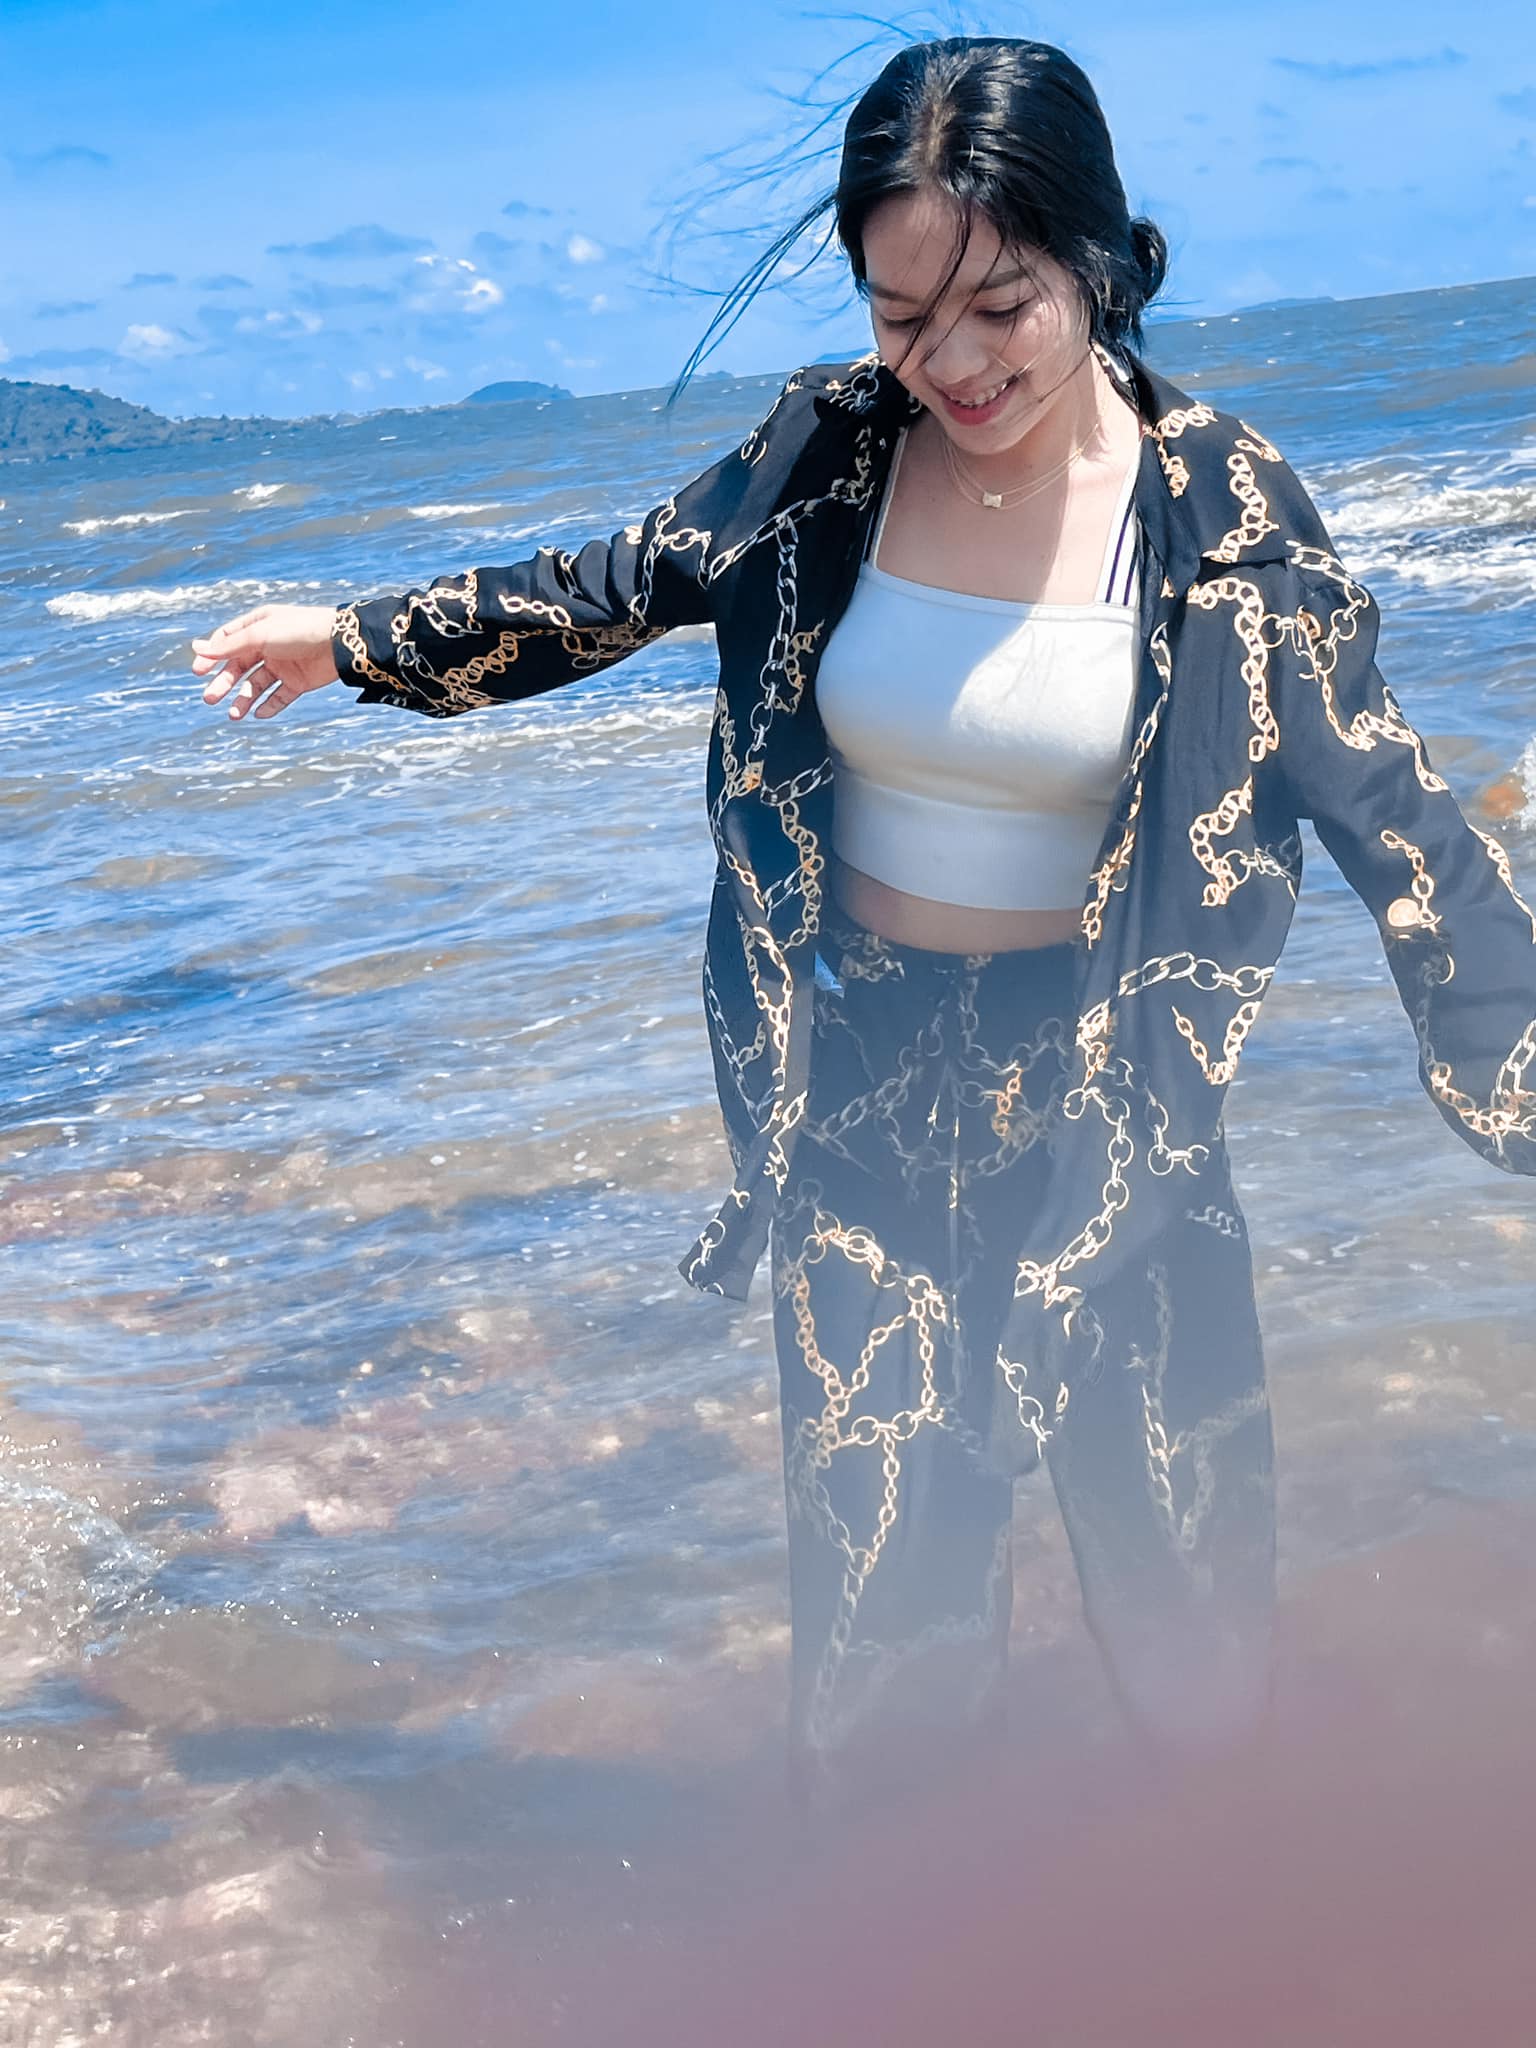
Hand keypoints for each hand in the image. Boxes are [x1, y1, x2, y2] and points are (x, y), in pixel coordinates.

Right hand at [191, 603, 343, 720]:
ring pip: (257, 685)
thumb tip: (197, 649)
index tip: (199, 672)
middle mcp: (268, 645)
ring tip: (235, 714)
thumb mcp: (258, 636)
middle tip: (210, 698)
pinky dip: (269, 706)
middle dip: (224, 683)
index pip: (227, 641)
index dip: (212, 656)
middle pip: (239, 667)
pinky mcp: (299, 681)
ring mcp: (283, 664)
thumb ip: (228, 646)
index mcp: (257, 626)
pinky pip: (280, 697)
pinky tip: (259, 714)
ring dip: (244, 699)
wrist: (340, 644)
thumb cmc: (298, 631)